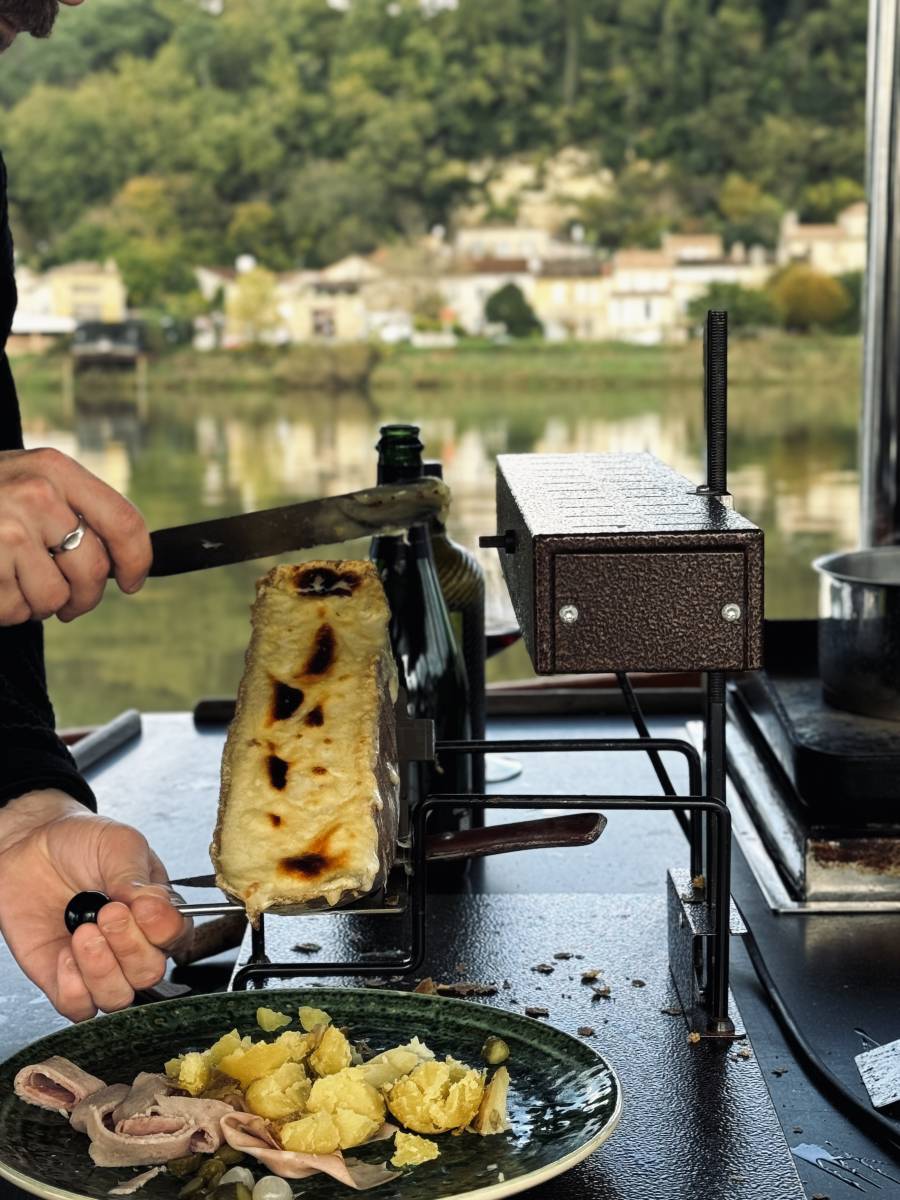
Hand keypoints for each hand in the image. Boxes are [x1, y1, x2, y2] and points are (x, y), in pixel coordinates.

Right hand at [0, 447, 151, 625]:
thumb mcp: (29, 484)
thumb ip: (73, 510)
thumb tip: (125, 564)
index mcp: (54, 469)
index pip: (123, 520)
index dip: (138, 560)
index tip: (134, 582)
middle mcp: (36, 493)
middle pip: (94, 569)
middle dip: (85, 597)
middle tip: (68, 603)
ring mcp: (8, 529)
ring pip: (56, 597)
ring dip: (38, 604)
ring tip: (12, 581)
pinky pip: (18, 610)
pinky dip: (7, 609)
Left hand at [0, 789, 190, 1020]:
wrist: (30, 846)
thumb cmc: (82, 843)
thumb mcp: (118, 844)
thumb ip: (137, 876)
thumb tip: (156, 907)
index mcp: (157, 912)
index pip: (179, 938)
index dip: (163, 930)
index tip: (142, 907)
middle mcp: (133, 944)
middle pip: (150, 974)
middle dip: (129, 947)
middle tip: (107, 913)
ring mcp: (99, 966)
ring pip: (118, 997)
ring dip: (102, 969)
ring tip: (83, 932)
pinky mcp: (63, 980)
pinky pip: (79, 1008)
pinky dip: (73, 987)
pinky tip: (64, 953)